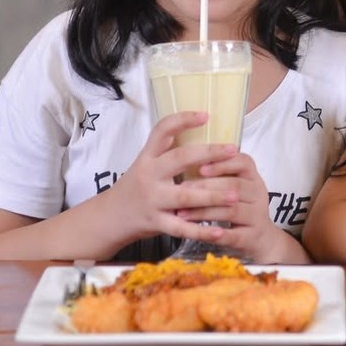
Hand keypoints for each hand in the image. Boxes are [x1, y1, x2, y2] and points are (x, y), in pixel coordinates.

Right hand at [107, 112, 239, 242]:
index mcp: (148, 157)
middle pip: (180, 159)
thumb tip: (204, 136)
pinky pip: (181, 228)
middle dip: (209, 153)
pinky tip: (219, 230)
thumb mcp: (146, 165)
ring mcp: (152, 199)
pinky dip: (201, 230)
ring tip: (235, 195)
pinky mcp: (155, 222)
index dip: (182, 120)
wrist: (110, 218)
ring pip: (185, 197)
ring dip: (212, 196)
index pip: (162, 131)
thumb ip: (168, 153)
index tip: (205, 115)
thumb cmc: (137, 188)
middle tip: (233, 150)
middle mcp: (149, 175)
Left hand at [176, 152, 290, 262]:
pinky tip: (199, 232)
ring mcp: (257, 217)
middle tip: (182, 191)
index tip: (200, 168)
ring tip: (182, 213)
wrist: (260, 237)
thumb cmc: (239, 206)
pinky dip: (216, 234)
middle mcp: (259, 194)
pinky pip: (233, 235)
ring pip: (232, 211)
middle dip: (206, 188)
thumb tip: (184, 160)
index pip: (244, 163)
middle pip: (235, 186)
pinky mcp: (252, 237)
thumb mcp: (234, 186)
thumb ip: (217, 174)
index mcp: (253, 178)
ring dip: (204, 212)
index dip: (222, 164)